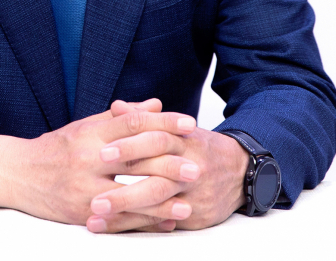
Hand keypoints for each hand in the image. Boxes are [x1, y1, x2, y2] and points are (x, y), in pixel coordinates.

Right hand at [0, 99, 195, 230]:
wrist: (19, 174)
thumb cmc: (57, 147)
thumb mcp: (86, 125)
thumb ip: (122, 117)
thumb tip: (156, 104)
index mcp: (91, 133)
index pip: (133, 123)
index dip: (162, 121)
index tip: (188, 122)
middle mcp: (89, 159)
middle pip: (136, 159)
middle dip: (170, 163)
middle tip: (198, 166)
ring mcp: (85, 189)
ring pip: (131, 194)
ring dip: (163, 200)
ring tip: (189, 201)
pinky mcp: (82, 213)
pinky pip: (120, 220)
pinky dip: (146, 221)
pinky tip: (166, 220)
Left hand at [87, 100, 247, 231]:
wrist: (240, 170)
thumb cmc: (197, 146)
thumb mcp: (175, 127)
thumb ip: (143, 118)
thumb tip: (116, 106)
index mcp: (181, 140)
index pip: (154, 140)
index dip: (128, 145)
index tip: (101, 152)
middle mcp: (189, 167)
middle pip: (156, 179)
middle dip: (125, 191)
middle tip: (94, 198)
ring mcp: (193, 194)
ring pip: (159, 205)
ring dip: (127, 213)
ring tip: (97, 217)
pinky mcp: (196, 216)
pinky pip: (165, 222)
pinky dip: (139, 225)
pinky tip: (115, 228)